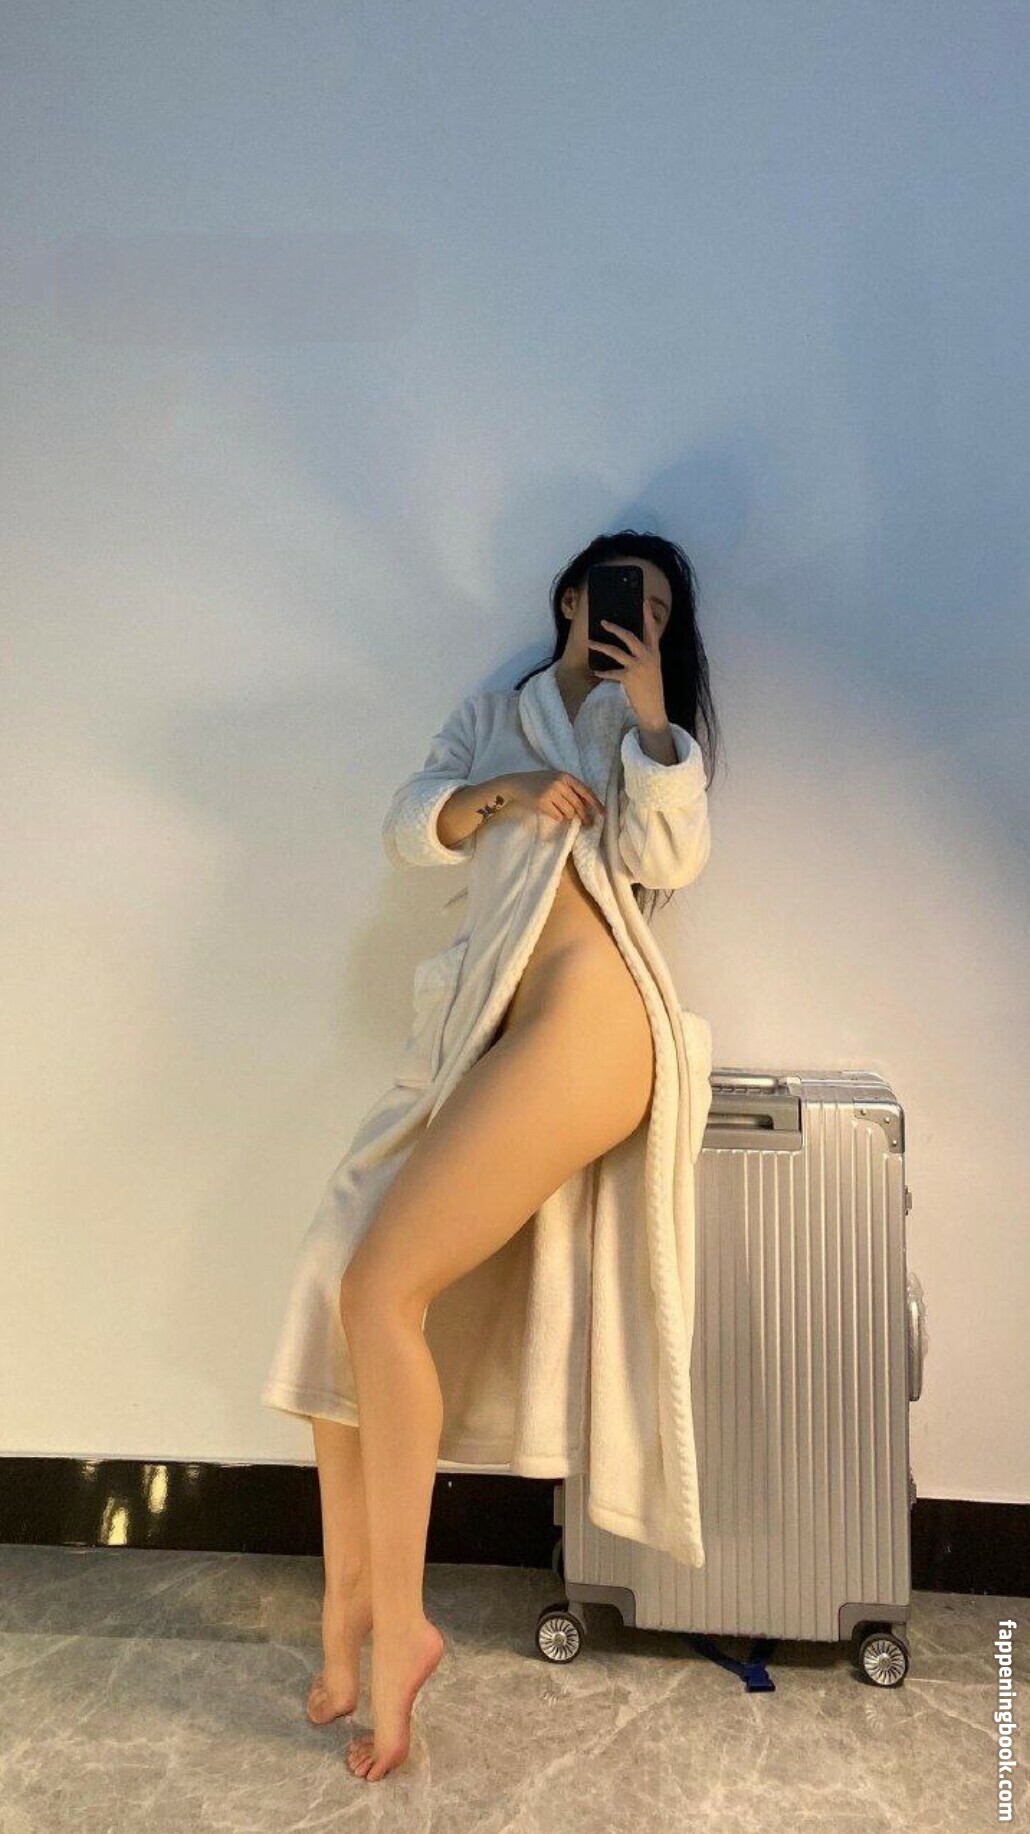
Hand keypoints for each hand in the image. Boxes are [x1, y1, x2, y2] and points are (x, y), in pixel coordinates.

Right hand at [505, 768, 604, 826]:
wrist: (517, 783)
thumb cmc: (538, 782)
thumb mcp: (556, 779)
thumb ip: (570, 788)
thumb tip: (587, 805)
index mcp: (566, 776)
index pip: (586, 791)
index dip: (596, 803)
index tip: (603, 813)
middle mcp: (560, 783)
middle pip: (579, 805)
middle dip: (584, 816)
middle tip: (588, 824)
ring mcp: (551, 793)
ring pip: (569, 812)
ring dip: (567, 816)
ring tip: (558, 810)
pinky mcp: (543, 802)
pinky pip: (558, 816)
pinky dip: (557, 817)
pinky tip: (550, 811)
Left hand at [590, 600, 666, 725]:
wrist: (654, 708)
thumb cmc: (652, 689)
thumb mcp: (653, 669)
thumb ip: (644, 656)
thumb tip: (630, 646)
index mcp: (655, 654)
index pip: (653, 630)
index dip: (648, 615)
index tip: (644, 601)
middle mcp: (647, 657)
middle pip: (629, 637)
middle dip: (614, 628)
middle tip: (603, 622)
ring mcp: (637, 667)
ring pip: (615, 652)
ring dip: (601, 646)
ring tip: (590, 642)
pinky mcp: (628, 678)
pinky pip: (611, 672)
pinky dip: (603, 672)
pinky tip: (596, 671)